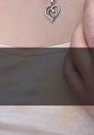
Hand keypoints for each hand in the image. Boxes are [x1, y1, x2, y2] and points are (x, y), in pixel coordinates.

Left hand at [64, 0, 93, 117]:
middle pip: (90, 36)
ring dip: (80, 33)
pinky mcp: (82, 98)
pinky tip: (76, 49)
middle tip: (90, 2)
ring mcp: (90, 87)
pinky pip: (69, 70)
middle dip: (90, 15)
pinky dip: (71, 56)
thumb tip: (93, 36)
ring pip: (77, 51)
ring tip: (84, 24)